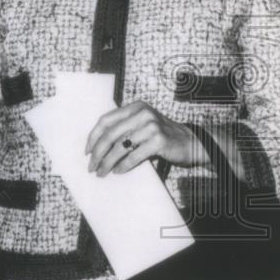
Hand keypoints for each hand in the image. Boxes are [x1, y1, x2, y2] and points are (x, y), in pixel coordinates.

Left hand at [84, 101, 209, 175]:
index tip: (87, 151)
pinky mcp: (159, 140)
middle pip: (110, 134)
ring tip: (102, 172)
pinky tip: (118, 172)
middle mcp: (142, 113)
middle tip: (91, 166)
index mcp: (134, 107)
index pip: (105, 120)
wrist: (193, 142)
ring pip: (120, 146)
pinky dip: (124, 165)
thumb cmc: (163, 137)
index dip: (93, 136)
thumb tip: (97, 147)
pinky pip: (134, 155)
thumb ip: (125, 129)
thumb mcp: (143, 126)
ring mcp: (151, 126)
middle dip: (98, 152)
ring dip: (108, 162)